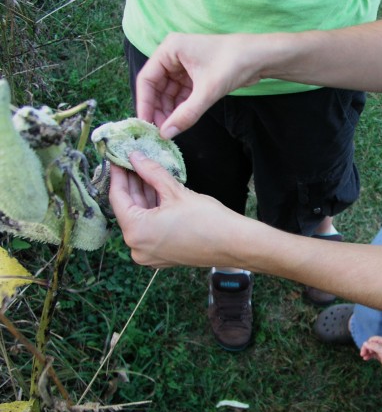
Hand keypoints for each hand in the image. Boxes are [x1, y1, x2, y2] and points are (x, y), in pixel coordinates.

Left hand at [108, 151, 244, 267]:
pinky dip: (152, 210)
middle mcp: (137, 247)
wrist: (234, 244)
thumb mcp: (175, 192)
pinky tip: (157, 191)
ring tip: (146, 171)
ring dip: (143, 196)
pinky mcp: (163, 254)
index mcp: (136, 232)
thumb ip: (151, 172)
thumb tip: (135, 157)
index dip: (118, 174)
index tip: (118, 158)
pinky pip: (151, 228)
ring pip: (140, 218)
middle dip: (132, 184)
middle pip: (128, 209)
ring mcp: (150, 254)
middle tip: (132, 161)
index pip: (118, 197)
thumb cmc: (208, 221)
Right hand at [136, 33, 265, 138]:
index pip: (147, 79)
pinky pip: (182, 94)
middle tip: (160, 131)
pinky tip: (180, 121)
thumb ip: (186, 114)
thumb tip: (167, 134)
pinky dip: (181, 107)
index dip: (145, 103)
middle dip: (158, 109)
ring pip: (169, 92)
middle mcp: (174, 55)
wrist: (259, 58)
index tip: (145, 124)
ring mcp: (185, 65)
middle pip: (157, 87)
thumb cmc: (233, 64)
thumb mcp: (207, 91)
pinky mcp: (196, 75)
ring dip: (169, 110)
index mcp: (170, 49)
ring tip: (170, 130)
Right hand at [360, 336, 381, 371]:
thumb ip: (373, 346)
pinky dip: (369, 356)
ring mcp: (380, 351)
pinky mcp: (380, 356)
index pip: (372, 339)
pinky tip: (366, 359)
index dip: (367, 344)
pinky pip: (373, 355)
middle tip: (362, 354)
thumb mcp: (381, 350)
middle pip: (370, 345)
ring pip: (371, 350)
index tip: (364, 350)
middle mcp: (381, 345)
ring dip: (367, 353)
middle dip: (366, 349)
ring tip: (363, 357)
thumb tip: (364, 343)